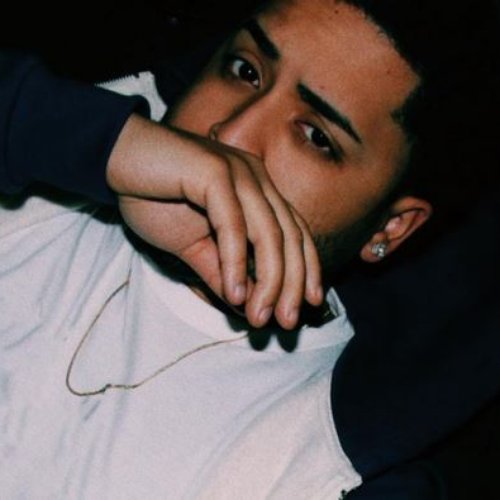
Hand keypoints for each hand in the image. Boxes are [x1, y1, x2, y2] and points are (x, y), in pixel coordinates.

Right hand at [107, 114, 322, 328]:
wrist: (116, 161)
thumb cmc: (155, 198)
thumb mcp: (194, 247)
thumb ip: (222, 272)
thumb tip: (246, 305)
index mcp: (258, 190)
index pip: (295, 232)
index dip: (307, 268)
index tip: (310, 303)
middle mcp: (255, 177)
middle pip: (288, 236)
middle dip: (292, 283)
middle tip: (286, 322)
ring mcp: (237, 171)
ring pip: (267, 232)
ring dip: (268, 280)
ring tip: (260, 317)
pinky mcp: (214, 171)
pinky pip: (232, 223)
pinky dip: (234, 261)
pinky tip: (232, 294)